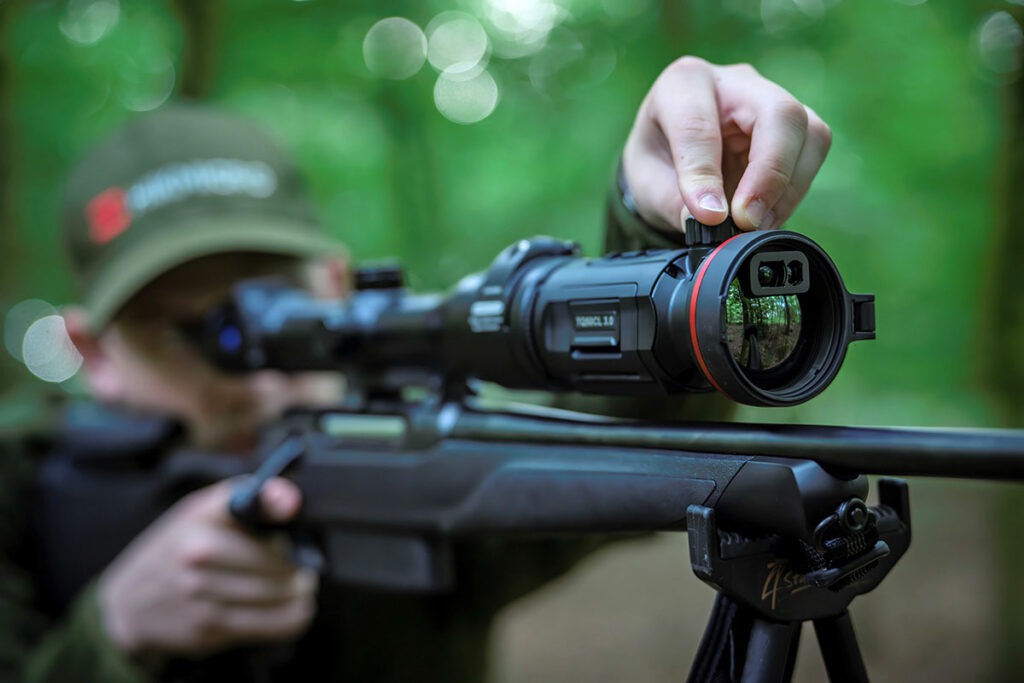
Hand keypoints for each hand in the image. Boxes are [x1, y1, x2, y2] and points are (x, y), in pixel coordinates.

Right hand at [98, 478, 316, 665]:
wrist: (128, 602)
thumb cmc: (176, 549)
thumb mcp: (200, 512)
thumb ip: (246, 498)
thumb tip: (291, 499)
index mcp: (200, 517)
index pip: (246, 503)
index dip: (275, 502)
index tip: (292, 506)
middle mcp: (199, 553)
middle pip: (276, 561)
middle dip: (298, 565)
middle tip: (305, 566)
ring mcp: (202, 594)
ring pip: (278, 595)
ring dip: (299, 593)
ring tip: (302, 587)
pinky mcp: (208, 628)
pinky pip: (268, 624)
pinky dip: (291, 618)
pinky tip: (296, 610)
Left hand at [622, 56, 831, 232]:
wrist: (671, 159)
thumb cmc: (657, 162)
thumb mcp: (647, 184)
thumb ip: (675, 203)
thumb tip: (714, 220)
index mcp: (683, 84)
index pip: (700, 125)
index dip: (706, 175)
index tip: (709, 217)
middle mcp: (732, 82)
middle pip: (779, 112)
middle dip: (769, 174)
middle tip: (747, 221)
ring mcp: (770, 98)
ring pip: (809, 131)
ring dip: (787, 187)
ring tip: (755, 225)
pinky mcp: (795, 125)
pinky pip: (813, 152)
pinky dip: (793, 192)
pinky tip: (766, 215)